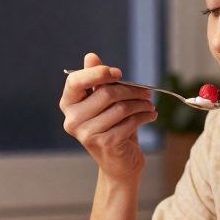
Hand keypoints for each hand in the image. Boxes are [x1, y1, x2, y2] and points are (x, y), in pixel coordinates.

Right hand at [60, 52, 157, 180]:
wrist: (119, 163)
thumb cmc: (111, 128)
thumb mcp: (104, 102)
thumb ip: (97, 79)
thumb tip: (91, 56)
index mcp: (69, 104)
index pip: (76, 81)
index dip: (98, 73)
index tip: (119, 73)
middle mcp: (72, 120)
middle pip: (106, 93)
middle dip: (131, 90)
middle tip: (146, 92)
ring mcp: (87, 134)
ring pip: (121, 108)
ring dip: (141, 104)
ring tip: (149, 105)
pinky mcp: (105, 143)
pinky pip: (130, 122)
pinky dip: (144, 116)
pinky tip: (150, 115)